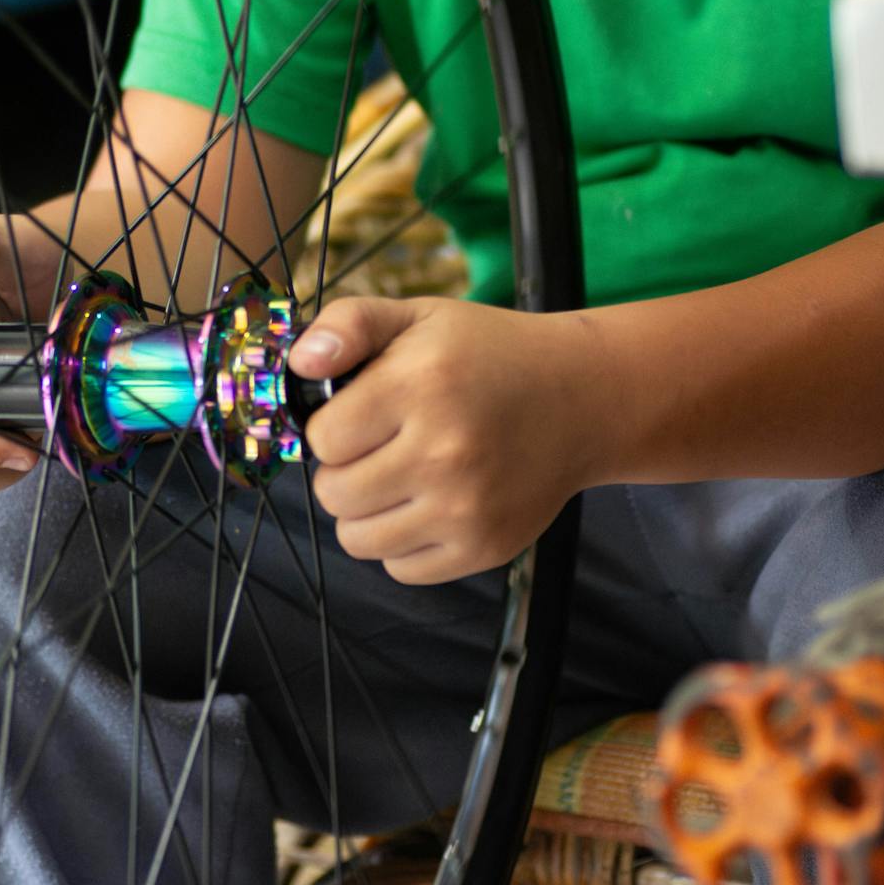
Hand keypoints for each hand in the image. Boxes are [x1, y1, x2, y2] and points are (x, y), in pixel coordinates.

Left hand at [288, 295, 594, 583]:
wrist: (583, 398)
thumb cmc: (489, 354)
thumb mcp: (419, 316)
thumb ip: (349, 324)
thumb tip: (299, 363)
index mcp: (420, 384)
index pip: (323, 438)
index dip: (334, 425)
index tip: (363, 414)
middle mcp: (443, 450)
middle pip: (334, 493)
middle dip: (345, 469)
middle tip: (381, 447)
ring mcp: (465, 507)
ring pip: (357, 538)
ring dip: (366, 510)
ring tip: (399, 476)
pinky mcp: (484, 547)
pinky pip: (401, 568)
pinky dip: (403, 541)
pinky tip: (429, 503)